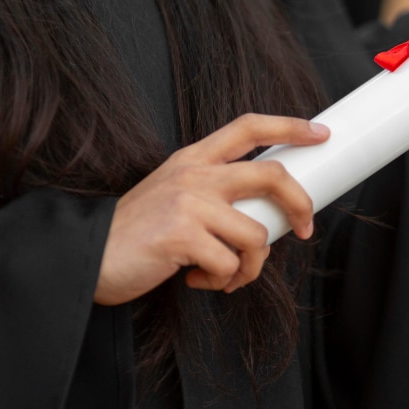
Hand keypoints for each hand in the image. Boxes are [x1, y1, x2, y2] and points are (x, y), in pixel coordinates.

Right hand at [94, 114, 329, 304]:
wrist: (88, 255)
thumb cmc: (136, 231)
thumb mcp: (174, 193)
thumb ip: (214, 190)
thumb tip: (266, 212)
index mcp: (194, 158)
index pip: (249, 127)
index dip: (290, 127)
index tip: (320, 133)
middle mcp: (194, 173)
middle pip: (272, 175)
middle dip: (299, 204)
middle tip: (304, 228)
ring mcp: (188, 203)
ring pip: (256, 234)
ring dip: (251, 266)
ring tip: (227, 274)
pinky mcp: (181, 235)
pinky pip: (229, 265)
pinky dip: (223, 281)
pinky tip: (199, 279)